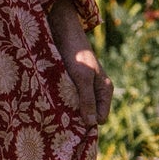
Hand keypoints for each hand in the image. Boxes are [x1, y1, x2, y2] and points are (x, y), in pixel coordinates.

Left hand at [47, 0, 112, 124]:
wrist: (64, 34)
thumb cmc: (76, 55)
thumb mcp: (82, 78)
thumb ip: (87, 100)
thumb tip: (92, 124)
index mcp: (105, 91)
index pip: (100, 119)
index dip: (88, 123)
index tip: (72, 126)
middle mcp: (97, 91)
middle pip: (90, 114)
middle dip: (78, 118)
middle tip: (62, 121)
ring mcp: (85, 88)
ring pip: (78, 108)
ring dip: (68, 111)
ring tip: (55, 112)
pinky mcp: (73, 84)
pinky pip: (70, 100)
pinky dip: (63, 103)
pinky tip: (53, 103)